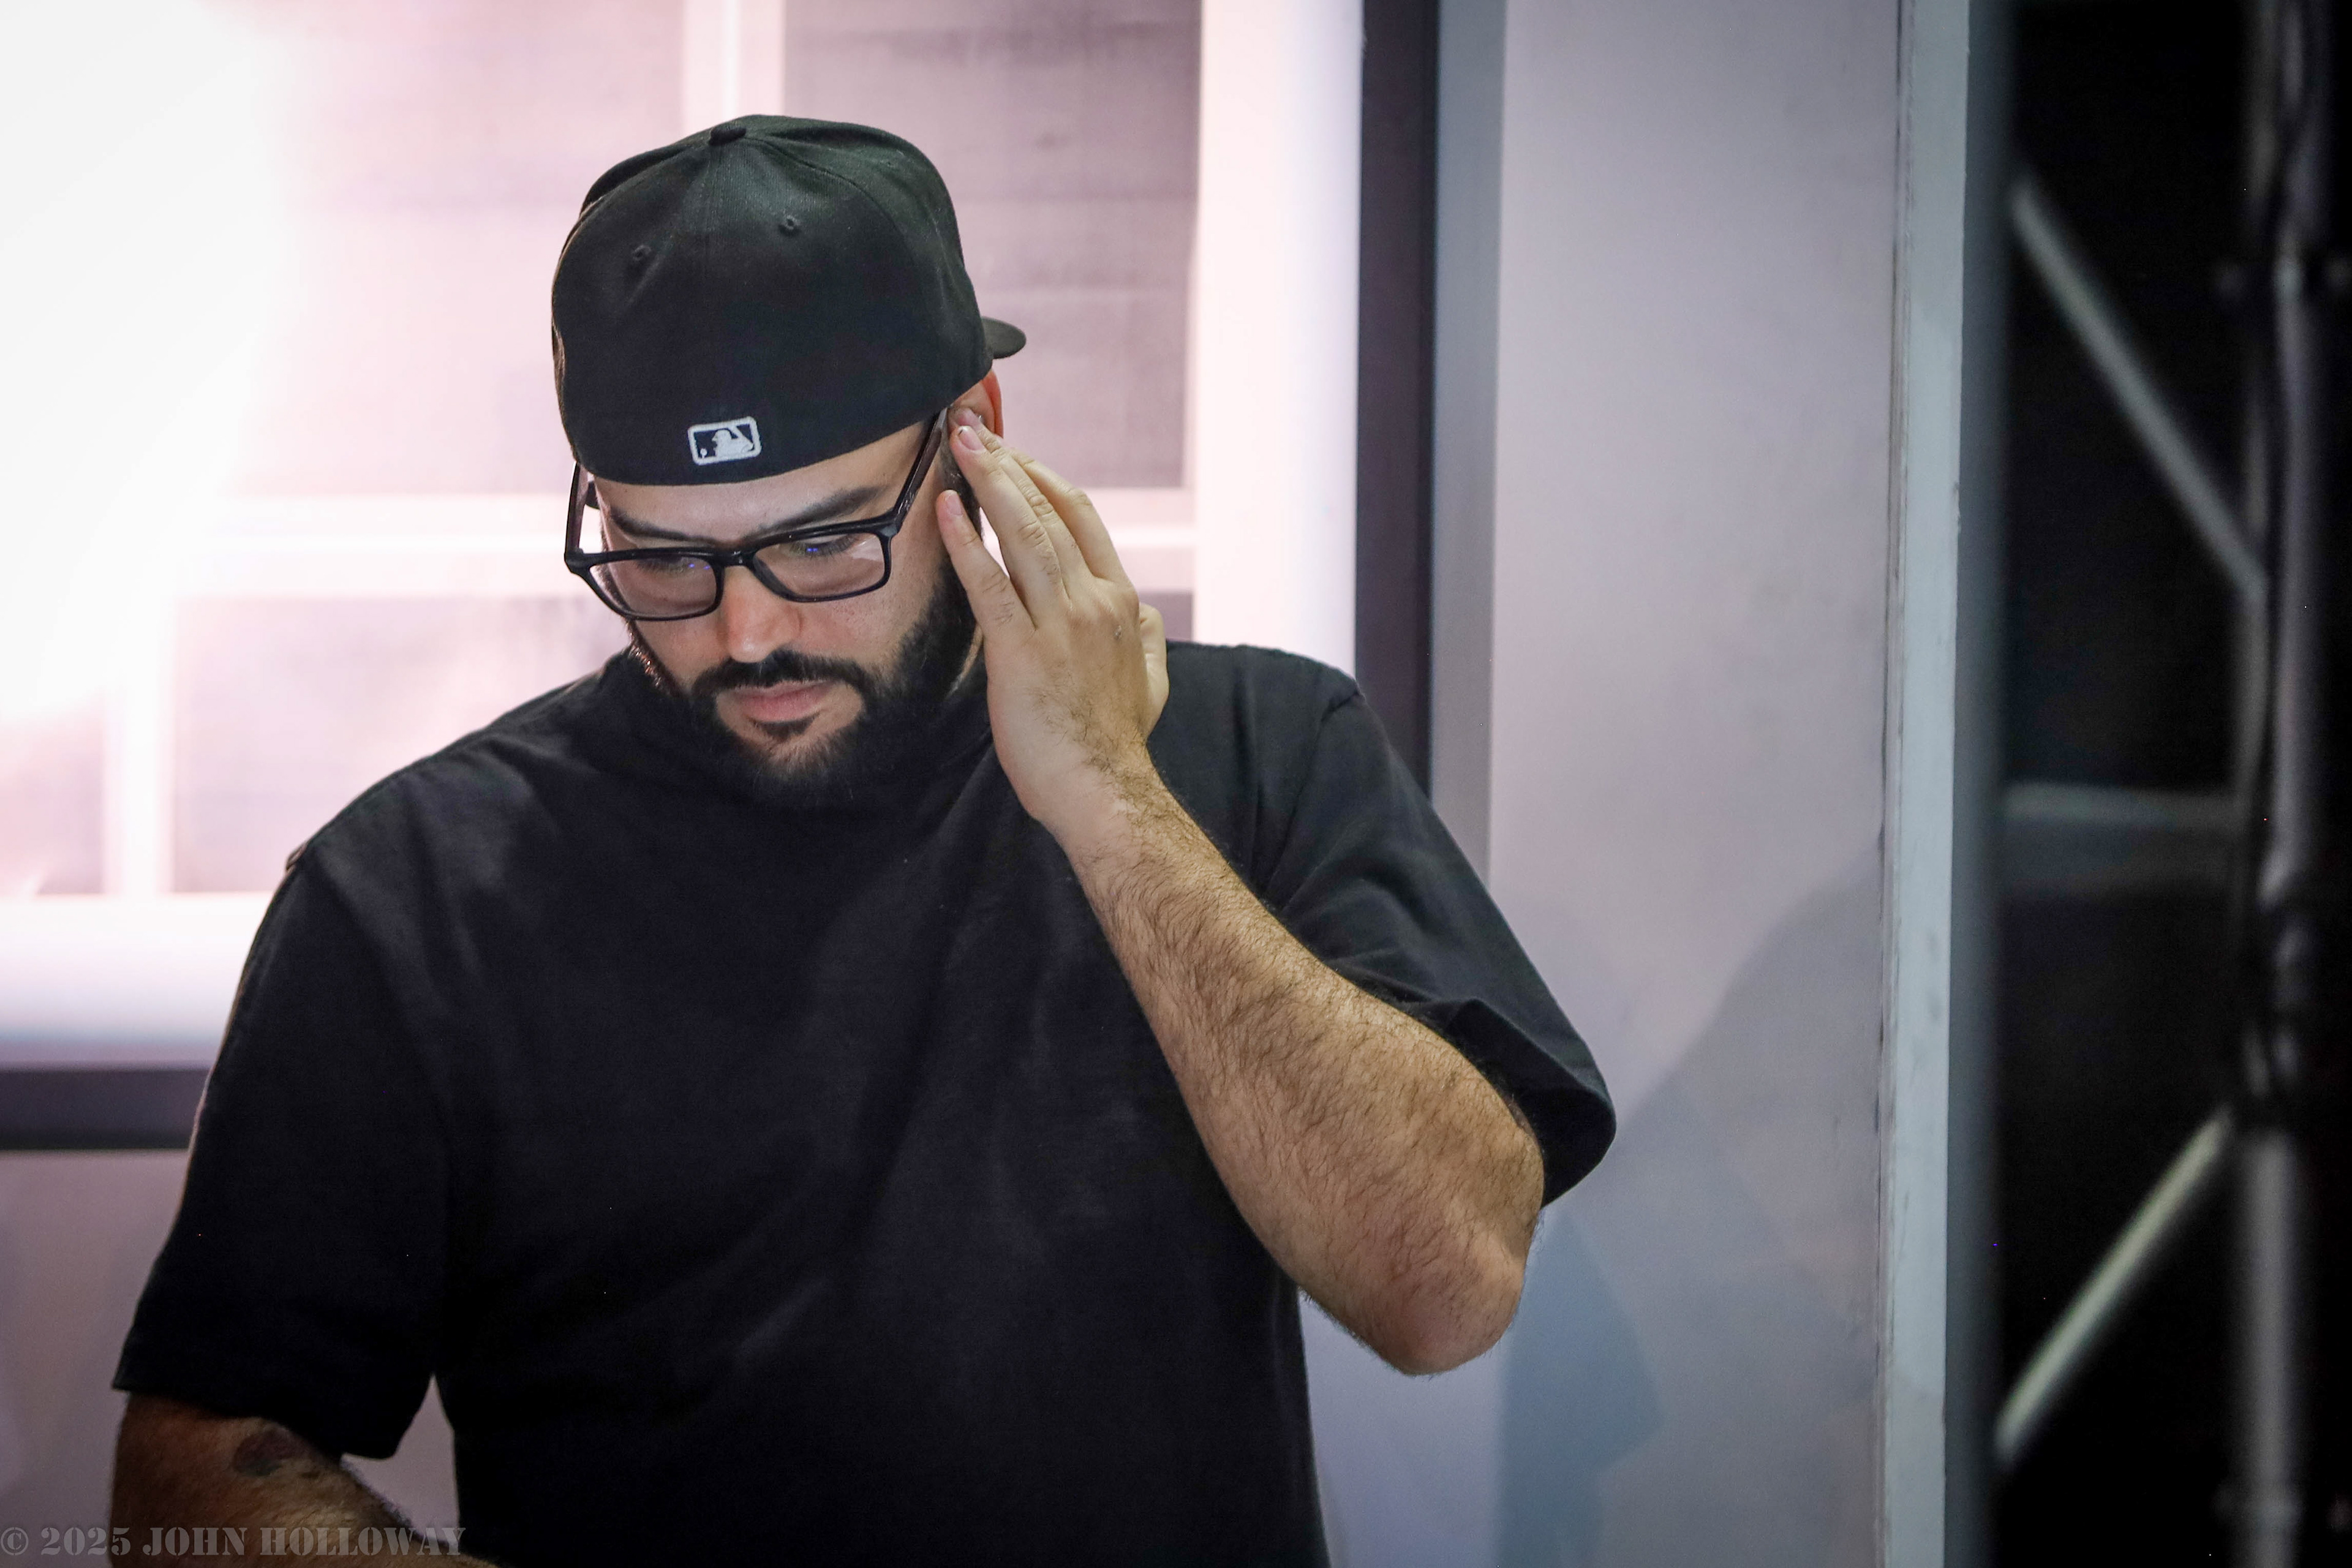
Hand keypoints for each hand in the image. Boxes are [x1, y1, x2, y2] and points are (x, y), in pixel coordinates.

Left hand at [935, 416, 1169, 848]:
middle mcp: (1094, 601)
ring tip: (960, 445)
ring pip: (1024, 532)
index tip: (1015, 453)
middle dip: (1008, 462)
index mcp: (1121, 603)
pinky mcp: (1021, 651)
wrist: (1105, 791)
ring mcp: (1060, 623)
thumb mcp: (1152, 682)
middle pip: (1049, 511)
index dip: (1045, 477)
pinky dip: (967, 540)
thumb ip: (1148, 643)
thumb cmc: (1117, 743)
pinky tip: (947, 508)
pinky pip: (990, 582)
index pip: (1083, 519)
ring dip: (988, 481)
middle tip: (973, 428)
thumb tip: (1146, 619)